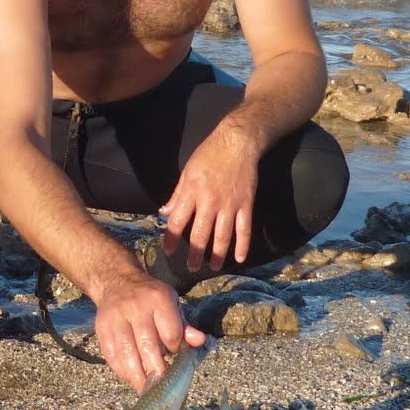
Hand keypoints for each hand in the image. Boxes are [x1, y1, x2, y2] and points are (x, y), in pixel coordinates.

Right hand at [94, 273, 208, 389]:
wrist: (117, 282)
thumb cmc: (150, 299)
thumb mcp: (171, 304)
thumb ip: (184, 326)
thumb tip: (201, 341)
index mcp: (158, 299)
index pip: (170, 333)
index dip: (174, 349)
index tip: (174, 355)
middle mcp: (136, 307)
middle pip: (148, 346)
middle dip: (157, 370)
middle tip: (162, 384)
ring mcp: (116, 317)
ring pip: (128, 354)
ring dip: (138, 376)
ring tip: (147, 388)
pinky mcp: (102, 328)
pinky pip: (112, 356)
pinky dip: (122, 371)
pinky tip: (131, 377)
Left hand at [159, 121, 259, 271]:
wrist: (237, 142)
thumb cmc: (209, 154)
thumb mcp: (187, 172)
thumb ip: (176, 195)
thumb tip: (163, 213)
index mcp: (191, 192)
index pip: (177, 222)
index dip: (171, 239)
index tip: (168, 251)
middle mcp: (209, 202)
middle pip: (200, 234)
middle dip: (195, 253)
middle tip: (191, 267)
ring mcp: (229, 205)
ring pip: (222, 236)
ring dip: (217, 254)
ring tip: (214, 267)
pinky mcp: (245, 204)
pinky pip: (244, 229)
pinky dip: (243, 245)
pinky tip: (239, 258)